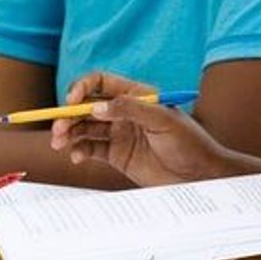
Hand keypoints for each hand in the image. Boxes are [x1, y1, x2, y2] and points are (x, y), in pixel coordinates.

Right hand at [51, 71, 223, 187]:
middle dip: (68, 116)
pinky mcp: (116, 155)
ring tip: (59, 144)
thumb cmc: (190, 143)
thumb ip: (130, 109)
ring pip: (84, 128)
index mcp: (136, 95)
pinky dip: (78, 150)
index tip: (70, 103)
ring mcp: (119, 133)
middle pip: (86, 107)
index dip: (81, 88)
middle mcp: (124, 112)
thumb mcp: (163, 121)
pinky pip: (90, 148)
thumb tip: (96, 106)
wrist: (202, 177)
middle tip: (58, 130)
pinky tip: (76, 156)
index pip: (99, 82)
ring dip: (68, 133)